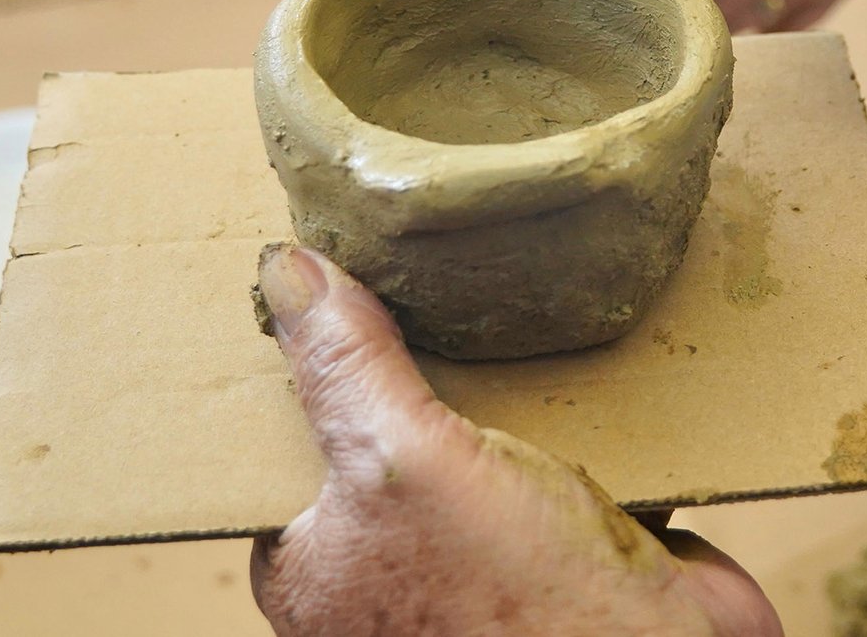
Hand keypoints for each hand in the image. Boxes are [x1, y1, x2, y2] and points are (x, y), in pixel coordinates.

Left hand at [252, 244, 781, 635]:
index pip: (289, 436)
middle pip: (390, 418)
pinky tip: (578, 334)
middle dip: (418, 350)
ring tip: (507, 287)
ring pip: (478, 425)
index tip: (327, 270)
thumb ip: (346, 372)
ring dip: (504, 373)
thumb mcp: (406, 465)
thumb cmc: (516, 607)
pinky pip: (559, 439)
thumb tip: (288, 271)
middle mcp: (397, 558)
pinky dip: (576, 397)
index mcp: (321, 564)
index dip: (308, 355)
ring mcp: (486, 546)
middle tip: (428, 263)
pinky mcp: (569, 529)